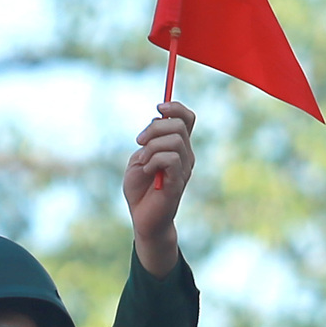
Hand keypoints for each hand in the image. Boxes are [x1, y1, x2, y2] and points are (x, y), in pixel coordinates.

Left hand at [124, 100, 194, 276]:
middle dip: (155, 127)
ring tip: (143, 162)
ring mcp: (184, 168)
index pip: (186, 118)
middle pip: (179, 124)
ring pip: (174, 140)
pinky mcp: (178, 181)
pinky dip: (154, 161)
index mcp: (177, 147)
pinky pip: (170, 159)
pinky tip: (147, 172)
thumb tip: (156, 123)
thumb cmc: (140, 191)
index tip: (158, 107)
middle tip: (139, 141)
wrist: (143, 219)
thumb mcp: (138, 160)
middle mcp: (185, 155)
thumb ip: (148, 143)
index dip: (175, 107)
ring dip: (152, 147)